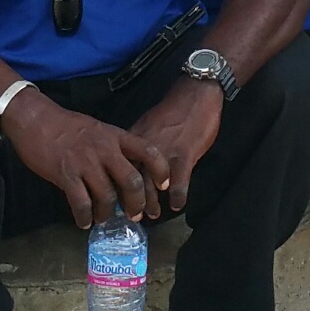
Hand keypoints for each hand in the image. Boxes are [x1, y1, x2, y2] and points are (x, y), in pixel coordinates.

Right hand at [4, 92, 165, 227]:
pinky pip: (81, 203)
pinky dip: (84, 217)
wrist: (34, 118)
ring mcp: (85, 162)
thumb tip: (123, 173)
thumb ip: (112, 148)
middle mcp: (104, 149)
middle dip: (136, 203)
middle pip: (132, 181)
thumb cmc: (65, 125)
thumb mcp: (97, 129)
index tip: (163, 186)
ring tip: (104, 219)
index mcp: (115, 136)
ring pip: (107, 196)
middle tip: (134, 215)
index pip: (148, 151)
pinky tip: (84, 222)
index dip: (160, 171)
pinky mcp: (66, 174)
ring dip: (108, 214)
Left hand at [125, 80, 225, 210]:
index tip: (114, 200)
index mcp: (133, 140)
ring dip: (152, 203)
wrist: (195, 95)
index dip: (115, 186)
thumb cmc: (173, 111)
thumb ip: (137, 145)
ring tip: (153, 215)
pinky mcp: (184, 156)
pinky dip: (177, 197)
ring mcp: (165, 153)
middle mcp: (144, 148)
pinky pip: (178, 183)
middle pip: (131, 181)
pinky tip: (177, 205)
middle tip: (132, 215)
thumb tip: (128, 163)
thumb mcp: (147, 125)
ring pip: (152, 186)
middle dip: (131, 201)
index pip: (117, 168)